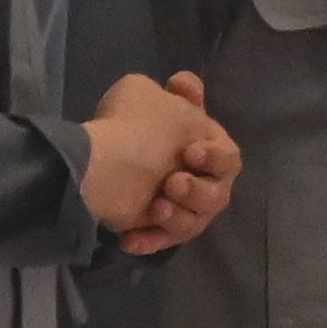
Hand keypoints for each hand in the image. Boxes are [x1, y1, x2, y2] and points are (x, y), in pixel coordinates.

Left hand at [81, 70, 239, 254]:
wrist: (99, 167)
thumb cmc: (129, 125)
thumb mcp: (142, 90)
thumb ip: (168, 91)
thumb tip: (180, 87)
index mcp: (199, 144)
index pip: (227, 155)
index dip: (216, 156)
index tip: (191, 152)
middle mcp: (192, 177)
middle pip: (218, 195)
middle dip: (198, 190)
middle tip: (174, 183)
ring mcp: (175, 207)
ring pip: (197, 221)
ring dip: (179, 214)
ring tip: (157, 207)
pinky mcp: (155, 230)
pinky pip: (165, 241)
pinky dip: (151, 238)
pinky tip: (131, 237)